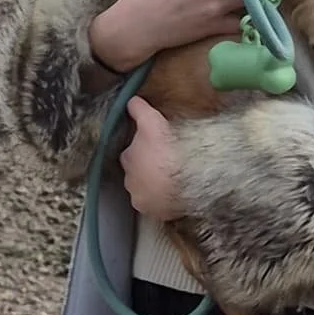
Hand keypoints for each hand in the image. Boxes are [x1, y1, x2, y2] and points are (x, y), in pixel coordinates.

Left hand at [118, 95, 184, 219]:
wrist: (186, 178)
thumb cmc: (167, 150)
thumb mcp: (152, 122)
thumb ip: (139, 110)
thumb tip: (131, 100)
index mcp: (127, 159)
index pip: (131, 155)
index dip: (142, 151)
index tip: (155, 150)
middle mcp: (130, 182)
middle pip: (138, 175)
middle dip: (148, 171)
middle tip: (166, 165)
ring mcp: (142, 200)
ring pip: (147, 192)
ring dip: (156, 187)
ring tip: (173, 180)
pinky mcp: (156, 214)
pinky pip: (159, 207)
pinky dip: (165, 202)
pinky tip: (176, 194)